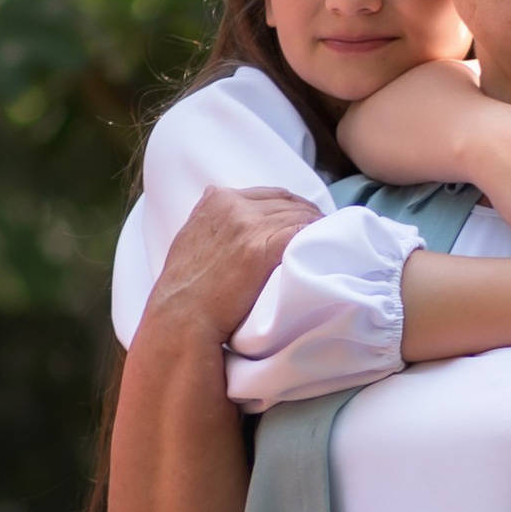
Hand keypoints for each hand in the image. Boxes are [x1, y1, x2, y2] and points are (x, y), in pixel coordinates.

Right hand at [142, 186, 316, 343]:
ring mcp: (247, 225)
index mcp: (217, 200)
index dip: (290, 207)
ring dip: (317, 227)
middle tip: (324, 232)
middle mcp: (232, 205)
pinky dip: (316, 236)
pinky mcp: (261, 248)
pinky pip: (300, 231)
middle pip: (287, 202)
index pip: (269, 194)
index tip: (302, 221)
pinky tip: (325, 247)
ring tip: (328, 242)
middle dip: (307, 215)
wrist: (181, 318)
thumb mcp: (188, 239)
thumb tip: (214, 196)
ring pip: (297, 215)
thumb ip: (207, 218)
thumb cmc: (185, 289)